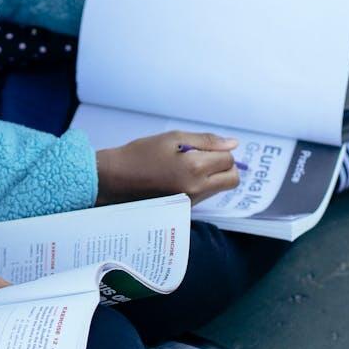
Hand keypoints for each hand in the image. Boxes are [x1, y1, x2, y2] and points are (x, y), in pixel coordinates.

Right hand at [96, 131, 239, 205]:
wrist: (116, 179)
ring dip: (213, 176)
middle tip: (206, 157)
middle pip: (232, 179)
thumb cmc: (140, 154)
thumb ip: (206, 140)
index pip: (228, 159)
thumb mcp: (173, 138)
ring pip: (219, 188)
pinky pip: (204, 196)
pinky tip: (179, 178)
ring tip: (187, 166)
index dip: (220, 150)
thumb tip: (233, 144)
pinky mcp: (185, 209)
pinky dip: (200, 185)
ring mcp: (192, 202)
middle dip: (225, 166)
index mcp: (195, 167)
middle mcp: (197, 188)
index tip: (204, 147)